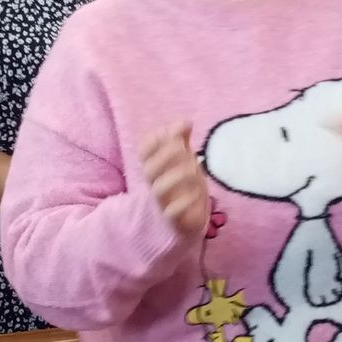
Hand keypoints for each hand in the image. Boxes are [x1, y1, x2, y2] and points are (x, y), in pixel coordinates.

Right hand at [140, 122, 209, 238]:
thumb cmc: (184, 183)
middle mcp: (155, 184)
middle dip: (166, 156)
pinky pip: (172, 212)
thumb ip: (181, 140)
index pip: (143, 152)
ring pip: (158, 189)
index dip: (154, 140)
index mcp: (156, 167)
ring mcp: (163, 202)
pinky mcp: (174, 219)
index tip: (175, 134)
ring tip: (195, 169)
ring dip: (177, 176)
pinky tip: (198, 192)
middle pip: (149, 169)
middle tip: (186, 150)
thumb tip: (184, 121)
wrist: (189, 218)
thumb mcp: (184, 159)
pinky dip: (184, 201)